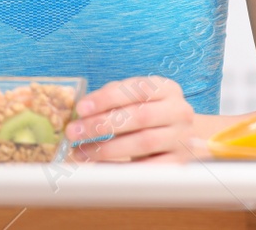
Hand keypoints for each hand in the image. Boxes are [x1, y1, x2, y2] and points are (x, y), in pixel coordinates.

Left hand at [66, 76, 196, 162]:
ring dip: (107, 149)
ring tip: (81, 152)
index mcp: (166, 88)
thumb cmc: (148, 111)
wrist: (182, 135)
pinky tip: (100, 166)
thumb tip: (81, 111)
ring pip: (143, 142)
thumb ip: (111, 97)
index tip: (80, 108)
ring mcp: (181, 138)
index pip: (136, 89)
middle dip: (102, 125)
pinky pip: (149, 168)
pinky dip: (122, 168)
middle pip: (139, 117)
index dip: (106, 98)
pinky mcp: (179, 162)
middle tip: (74, 132)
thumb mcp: (135, 97)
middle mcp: (179, 111)